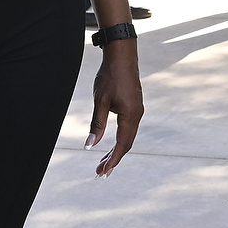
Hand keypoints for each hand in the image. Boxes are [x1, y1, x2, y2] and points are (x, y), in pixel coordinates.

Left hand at [87, 42, 142, 174]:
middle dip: (113, 159)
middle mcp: (137, 115)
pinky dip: (119, 140)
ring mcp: (137, 111)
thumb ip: (97, 124)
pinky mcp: (134, 106)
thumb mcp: (100, 101)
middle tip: (100, 173)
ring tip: (103, 162)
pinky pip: (128, 129)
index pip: (123, 144)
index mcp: (131, 115)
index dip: (113, 160)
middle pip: (126, 144)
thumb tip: (90, 146)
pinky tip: (111, 145)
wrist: (122, 55)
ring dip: (116, 151)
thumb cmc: (110, 76)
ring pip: (127, 137)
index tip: (103, 172)